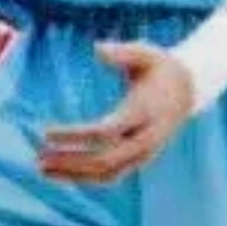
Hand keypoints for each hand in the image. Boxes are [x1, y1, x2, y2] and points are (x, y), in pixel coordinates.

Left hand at [38, 41, 193, 184]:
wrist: (188, 89)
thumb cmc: (159, 66)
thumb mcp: (145, 52)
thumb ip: (122, 51)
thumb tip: (97, 49)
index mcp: (143, 112)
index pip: (106, 132)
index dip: (75, 135)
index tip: (46, 132)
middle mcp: (145, 139)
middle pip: (104, 161)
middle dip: (70, 162)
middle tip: (38, 158)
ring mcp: (144, 153)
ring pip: (107, 175)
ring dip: (74, 175)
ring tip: (42, 169)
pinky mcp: (140, 159)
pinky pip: (111, 175)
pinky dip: (86, 176)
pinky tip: (63, 170)